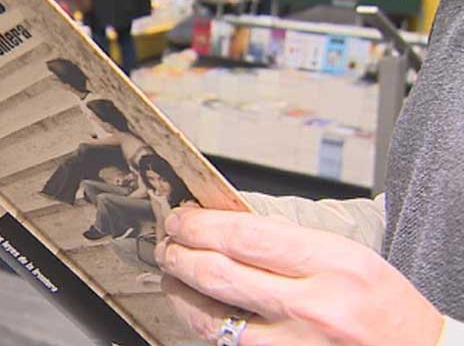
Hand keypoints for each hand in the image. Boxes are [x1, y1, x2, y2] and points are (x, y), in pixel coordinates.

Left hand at [154, 207, 442, 344]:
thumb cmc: (383, 305)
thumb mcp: (347, 256)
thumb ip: (289, 242)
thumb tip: (226, 225)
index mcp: (333, 264)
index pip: (246, 234)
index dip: (202, 224)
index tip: (181, 218)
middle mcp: (313, 306)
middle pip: (220, 273)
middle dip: (180, 254)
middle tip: (167, 243)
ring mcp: (295, 345)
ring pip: (212, 317)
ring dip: (179, 291)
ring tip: (170, 274)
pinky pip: (227, 344)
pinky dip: (202, 322)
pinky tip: (193, 307)